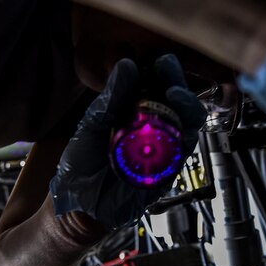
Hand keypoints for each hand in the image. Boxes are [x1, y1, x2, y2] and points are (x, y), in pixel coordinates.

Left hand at [50, 54, 205, 228]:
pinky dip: (183, 138)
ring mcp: (162, 153)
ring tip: (175, 94)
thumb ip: (111, 97)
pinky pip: (183, 154)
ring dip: (186, 107)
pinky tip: (177, 126)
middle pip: (179, 104)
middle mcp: (153, 132)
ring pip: (187, 125)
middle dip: (179, 85)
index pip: (159, 89)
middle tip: (170, 71)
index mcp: (136, 116)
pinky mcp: (167, 174)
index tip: (163, 61)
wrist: (78, 204)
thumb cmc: (81, 166)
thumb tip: (127, 65)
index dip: (165, 74)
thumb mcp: (92, 124)